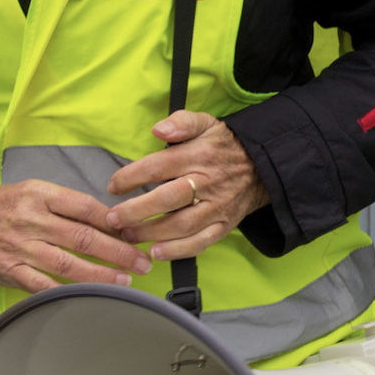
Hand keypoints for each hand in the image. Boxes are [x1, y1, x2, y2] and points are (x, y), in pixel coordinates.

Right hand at [0, 181, 153, 293]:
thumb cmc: (1, 206)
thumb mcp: (31, 191)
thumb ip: (66, 205)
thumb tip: (109, 221)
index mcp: (39, 195)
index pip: (85, 207)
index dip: (114, 222)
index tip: (136, 232)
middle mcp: (31, 220)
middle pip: (82, 237)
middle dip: (117, 252)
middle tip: (141, 261)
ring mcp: (19, 247)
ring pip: (66, 264)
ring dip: (100, 275)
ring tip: (125, 281)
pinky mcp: (8, 271)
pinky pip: (42, 285)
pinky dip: (66, 292)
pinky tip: (89, 296)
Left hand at [104, 110, 270, 262]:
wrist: (262, 168)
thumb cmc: (223, 146)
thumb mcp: (206, 123)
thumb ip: (181, 122)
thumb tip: (158, 129)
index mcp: (199, 155)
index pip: (158, 167)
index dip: (130, 178)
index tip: (113, 186)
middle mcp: (208, 182)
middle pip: (167, 199)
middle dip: (136, 211)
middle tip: (112, 219)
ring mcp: (217, 207)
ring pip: (182, 225)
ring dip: (151, 233)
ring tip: (128, 236)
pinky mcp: (224, 226)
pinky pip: (200, 243)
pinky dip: (177, 251)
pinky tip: (156, 252)